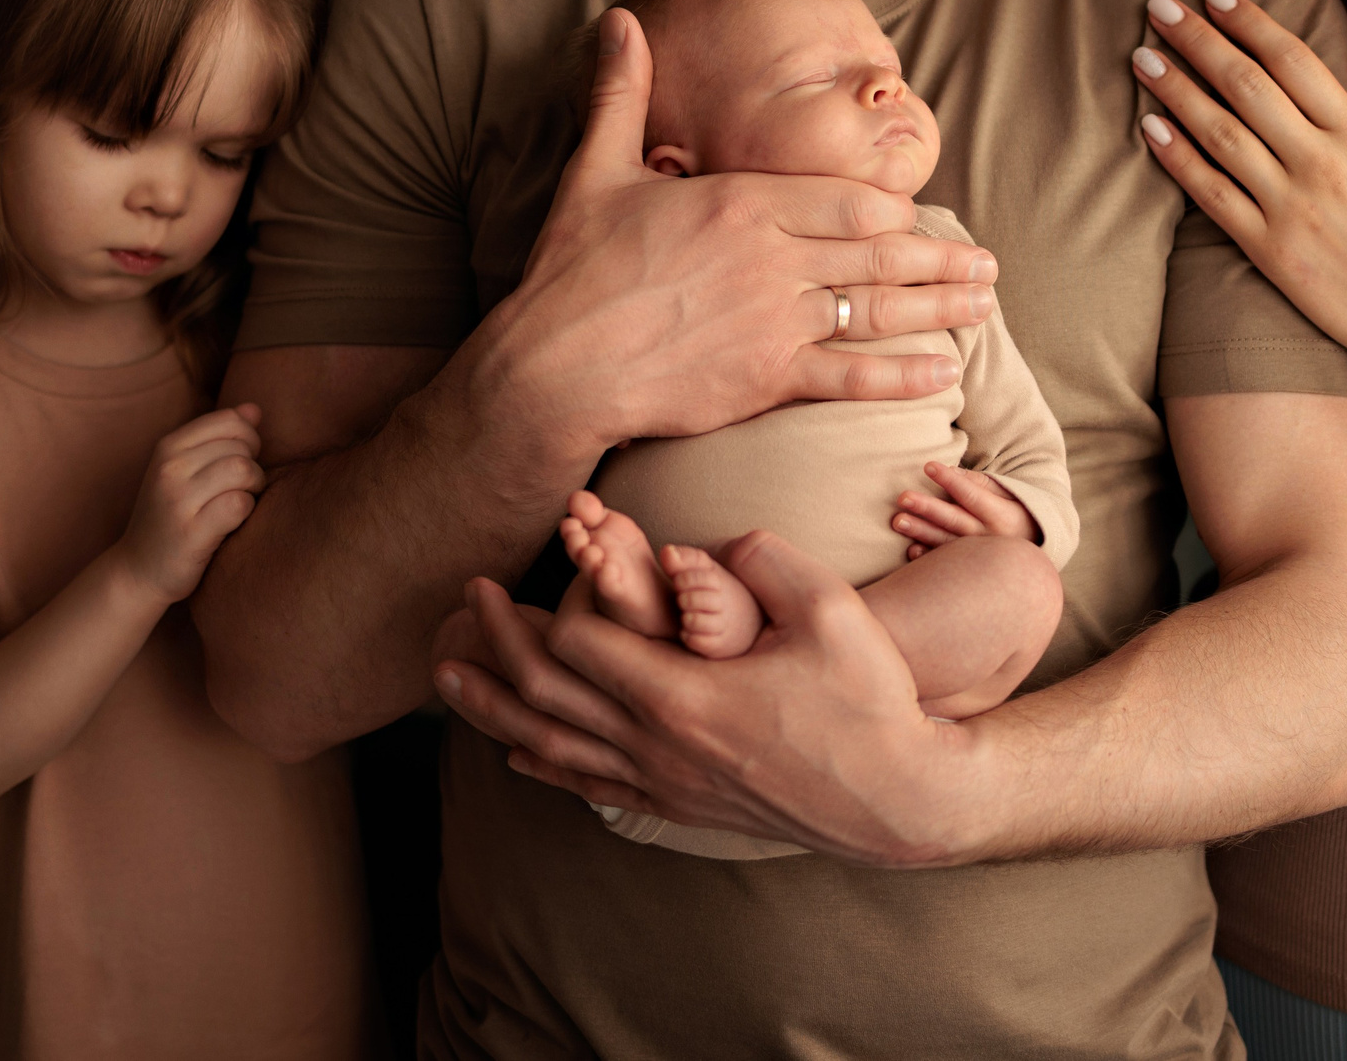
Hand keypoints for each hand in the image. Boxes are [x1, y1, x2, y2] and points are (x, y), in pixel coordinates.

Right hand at [116, 403, 264, 603]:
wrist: (138, 571)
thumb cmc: (171, 516)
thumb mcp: (185, 469)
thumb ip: (220, 436)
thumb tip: (255, 409)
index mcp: (168, 447)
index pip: (230, 420)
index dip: (249, 439)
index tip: (242, 460)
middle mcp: (170, 468)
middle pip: (240, 448)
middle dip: (253, 467)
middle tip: (241, 489)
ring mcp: (178, 500)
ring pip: (242, 471)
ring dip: (253, 488)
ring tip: (240, 502)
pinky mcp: (190, 532)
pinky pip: (239, 504)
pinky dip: (246, 512)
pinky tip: (232, 522)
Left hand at [431, 532, 989, 866]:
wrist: (899, 798)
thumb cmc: (870, 700)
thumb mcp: (830, 610)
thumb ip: (762, 558)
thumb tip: (701, 542)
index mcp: (683, 695)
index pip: (576, 646)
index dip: (548, 600)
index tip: (533, 561)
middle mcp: (657, 745)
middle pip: (542, 696)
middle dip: (494, 644)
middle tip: (464, 600)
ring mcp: (663, 782)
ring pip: (549, 748)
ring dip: (491, 709)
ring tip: (447, 676)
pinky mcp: (678, 804)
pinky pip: (588, 786)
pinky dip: (540, 764)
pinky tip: (512, 752)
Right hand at [479, 9, 999, 463]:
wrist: (554, 365)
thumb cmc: (572, 271)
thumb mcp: (597, 169)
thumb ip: (621, 95)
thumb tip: (619, 21)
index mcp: (742, 202)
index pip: (847, 200)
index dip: (893, 211)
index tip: (920, 217)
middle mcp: (772, 257)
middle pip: (880, 252)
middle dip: (941, 258)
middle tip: (988, 264)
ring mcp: (775, 320)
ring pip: (877, 309)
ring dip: (939, 307)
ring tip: (983, 306)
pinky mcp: (766, 379)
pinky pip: (852, 378)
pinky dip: (902, 377)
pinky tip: (943, 374)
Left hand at [893, 462, 1039, 557]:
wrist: (1034, 552)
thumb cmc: (1017, 515)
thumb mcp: (1010, 495)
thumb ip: (982, 483)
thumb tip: (953, 471)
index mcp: (1001, 516)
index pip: (971, 495)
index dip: (950, 481)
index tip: (928, 466)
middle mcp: (990, 538)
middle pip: (954, 519)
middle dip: (928, 508)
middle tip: (903, 497)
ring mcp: (979, 557)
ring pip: (946, 543)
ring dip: (921, 532)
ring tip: (898, 521)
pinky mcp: (969, 569)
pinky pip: (947, 565)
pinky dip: (929, 557)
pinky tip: (911, 550)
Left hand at [1132, 0, 1346, 371]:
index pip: (1293, 60)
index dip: (1249, 21)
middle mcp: (1321, 164)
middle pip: (1246, 86)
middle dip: (1199, 41)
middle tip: (1160, 7)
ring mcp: (1289, 207)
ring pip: (1219, 133)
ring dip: (1176, 90)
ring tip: (1142, 57)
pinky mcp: (1266, 249)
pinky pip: (1210, 195)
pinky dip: (1177, 158)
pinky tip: (1148, 126)